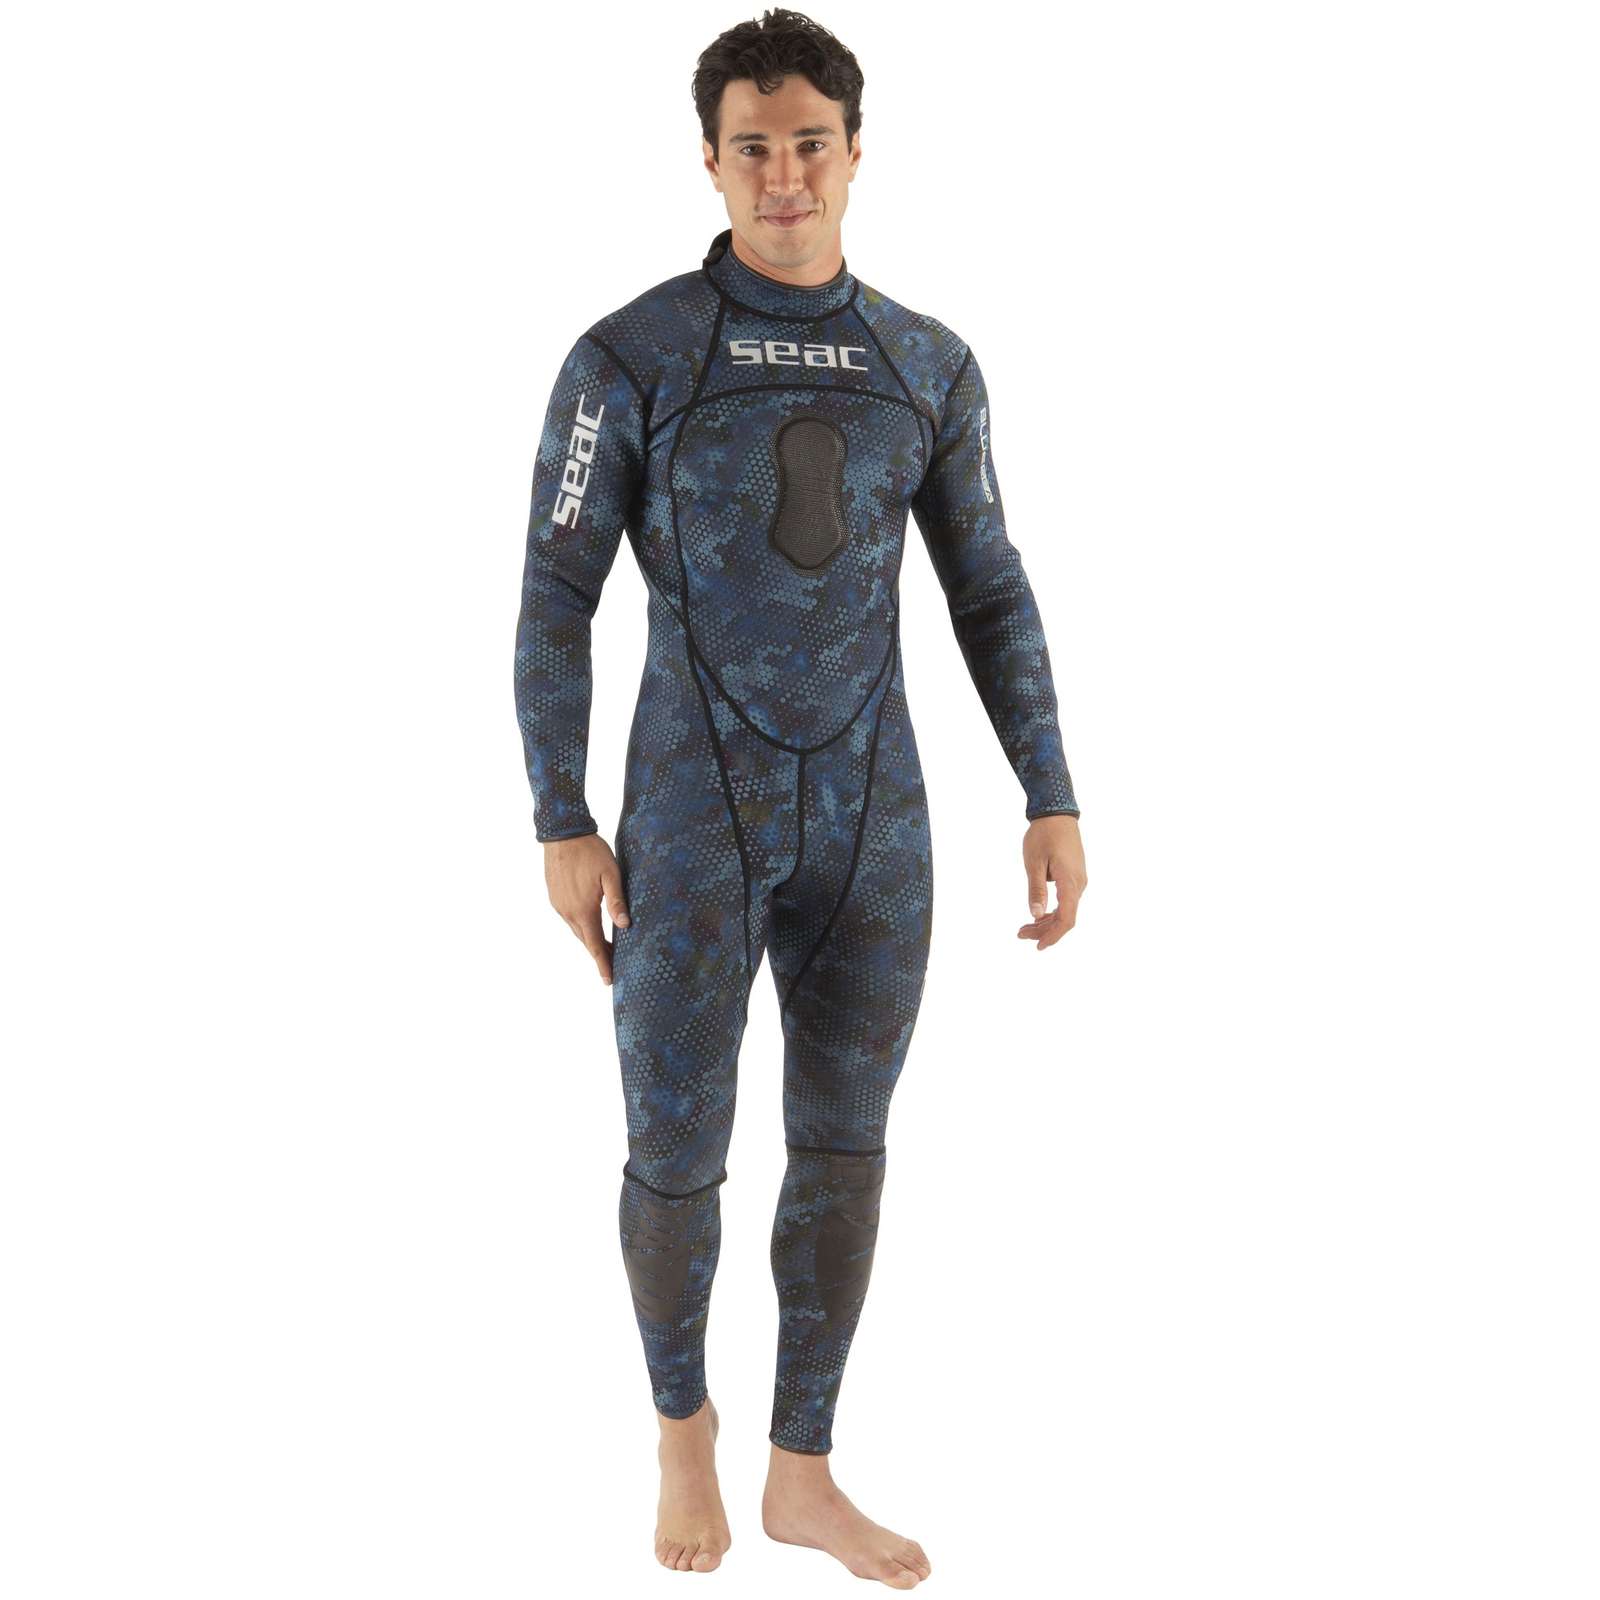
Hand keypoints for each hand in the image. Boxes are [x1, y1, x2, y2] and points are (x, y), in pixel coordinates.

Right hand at [543, 832, 630, 984]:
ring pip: (577, 930)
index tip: (609, 981)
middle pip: (585, 940)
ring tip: (606, 947)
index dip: (603, 964)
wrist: (562, 834)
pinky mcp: (555, 897)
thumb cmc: (590, 851)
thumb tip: (625, 925)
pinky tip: (590, 923)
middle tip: (615, 965)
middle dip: (600, 954)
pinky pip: (570, 918)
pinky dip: (581, 926)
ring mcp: (559, 905)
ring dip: (590, 940)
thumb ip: (617, 900)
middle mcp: (568, 912)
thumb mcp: (610, 873)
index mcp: (583, 910)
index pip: (595, 945)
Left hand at [1017, 815, 1085, 950]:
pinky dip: (1052, 910)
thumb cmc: (1044, 836)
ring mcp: (1078, 881)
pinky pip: (1066, 900)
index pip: (1066, 919)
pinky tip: (1038, 914)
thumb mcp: (1034, 863)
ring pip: (1065, 910)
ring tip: (1025, 927)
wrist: (1057, 814)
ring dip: (1046, 921)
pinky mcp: (1074, 876)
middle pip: (1065, 918)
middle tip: (1020, 934)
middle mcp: (1079, 885)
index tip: (1038, 946)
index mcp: (1070, 883)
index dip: (1053, 935)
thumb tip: (1036, 915)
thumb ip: (1036, 890)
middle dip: (1044, 930)